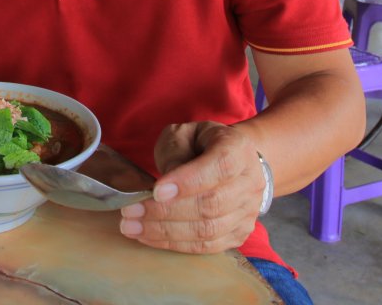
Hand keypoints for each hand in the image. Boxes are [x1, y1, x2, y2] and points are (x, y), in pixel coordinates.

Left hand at [118, 121, 261, 253]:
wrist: (230, 160)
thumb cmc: (200, 145)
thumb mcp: (184, 135)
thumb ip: (176, 153)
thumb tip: (165, 188)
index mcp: (238, 149)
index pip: (219, 166)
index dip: (188, 181)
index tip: (156, 191)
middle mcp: (250, 182)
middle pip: (212, 204)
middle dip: (166, 211)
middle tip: (131, 211)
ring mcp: (247, 211)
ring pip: (208, 230)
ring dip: (166, 231)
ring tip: (132, 226)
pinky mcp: (238, 233)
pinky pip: (207, 246)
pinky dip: (175, 244)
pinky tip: (149, 236)